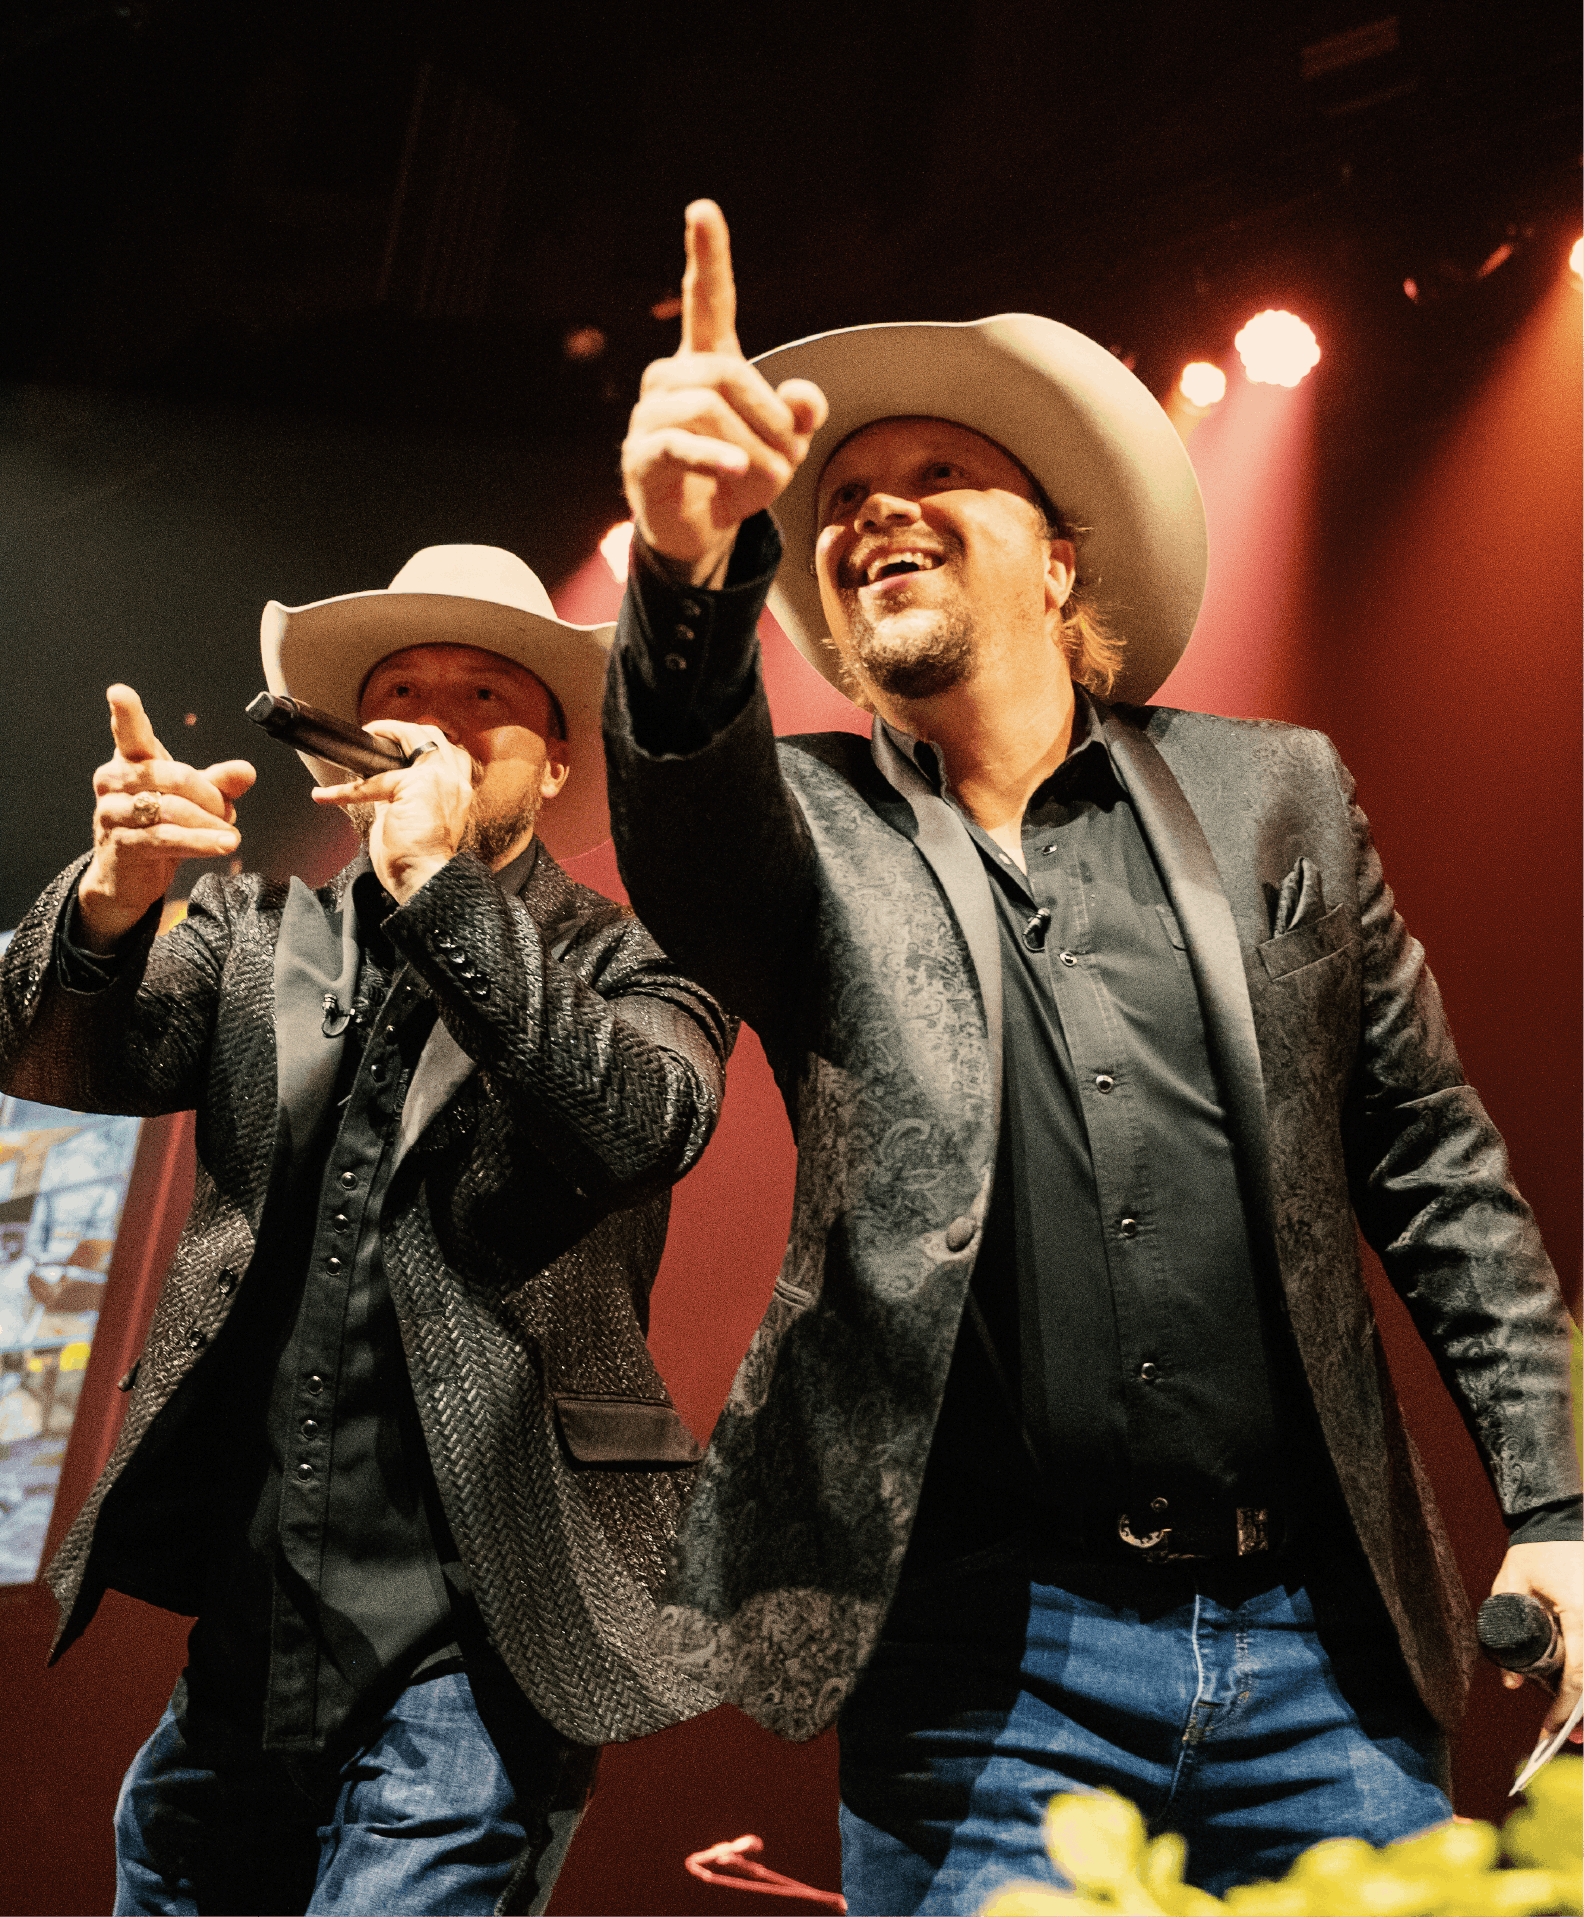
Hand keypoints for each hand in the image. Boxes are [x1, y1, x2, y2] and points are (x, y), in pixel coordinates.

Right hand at [77, 685, 254, 952]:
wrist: (127, 878)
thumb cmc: (158, 827)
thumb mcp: (193, 801)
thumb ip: (219, 783)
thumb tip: (247, 770)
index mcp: (130, 761)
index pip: (129, 733)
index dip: (125, 713)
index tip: (119, 693)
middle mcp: (114, 781)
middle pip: (175, 777)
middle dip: (211, 797)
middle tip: (228, 814)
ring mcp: (112, 813)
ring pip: (172, 809)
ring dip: (209, 823)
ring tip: (231, 836)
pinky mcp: (121, 844)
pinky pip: (167, 838)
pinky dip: (201, 842)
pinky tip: (223, 845)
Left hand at [311, 721, 475, 902]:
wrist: (425, 878)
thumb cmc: (418, 861)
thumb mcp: (412, 821)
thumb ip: (399, 798)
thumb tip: (377, 786)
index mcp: (456, 792)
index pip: (443, 757)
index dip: (416, 750)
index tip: (394, 749)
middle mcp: (454, 781)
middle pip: (434, 736)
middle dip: (404, 730)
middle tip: (377, 733)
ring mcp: (440, 778)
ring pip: (418, 735)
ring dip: (389, 730)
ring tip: (367, 736)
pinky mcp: (416, 784)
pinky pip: (375, 778)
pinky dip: (345, 789)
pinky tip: (325, 794)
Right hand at [621, 199, 827, 585]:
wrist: (698, 529)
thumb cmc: (738, 476)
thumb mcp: (785, 445)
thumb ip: (801, 415)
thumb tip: (804, 401)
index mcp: (706, 361)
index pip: (706, 301)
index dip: (706, 257)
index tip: (702, 209)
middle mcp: (671, 377)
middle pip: (726, 371)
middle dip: (768, 415)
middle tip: (790, 454)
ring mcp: (650, 414)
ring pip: (708, 409)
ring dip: (751, 448)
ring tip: (762, 478)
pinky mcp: (642, 454)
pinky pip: (679, 445)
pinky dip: (715, 460)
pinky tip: (739, 472)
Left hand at [1491, 1540, 1582, 1740]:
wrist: (1557, 1519)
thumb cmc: (1532, 1550)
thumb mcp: (1508, 1588)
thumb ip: (1504, 1638)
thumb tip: (1511, 1685)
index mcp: (1581, 1615)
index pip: (1579, 1677)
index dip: (1564, 1709)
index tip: (1549, 1731)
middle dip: (1583, 1716)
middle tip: (1566, 1739)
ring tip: (1574, 1726)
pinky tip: (1578, 1693)